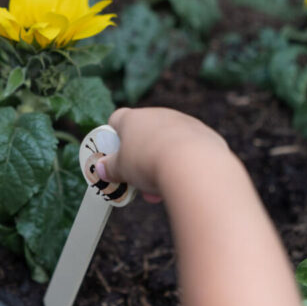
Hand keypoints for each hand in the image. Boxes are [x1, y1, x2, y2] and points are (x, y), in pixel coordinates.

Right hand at [97, 107, 230, 199]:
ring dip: (161, 164)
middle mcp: (159, 115)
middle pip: (144, 134)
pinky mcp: (205, 135)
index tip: (114, 157)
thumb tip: (101, 169)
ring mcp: (184, 122)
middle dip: (140, 159)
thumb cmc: (150, 163)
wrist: (194, 165)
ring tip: (159, 191)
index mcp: (134, 118)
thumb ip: (110, 168)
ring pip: (167, 143)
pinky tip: (182, 183)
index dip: (113, 138)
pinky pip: (189, 149)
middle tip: (137, 181)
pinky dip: (184, 164)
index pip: (117, 119)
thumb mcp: (122, 170)